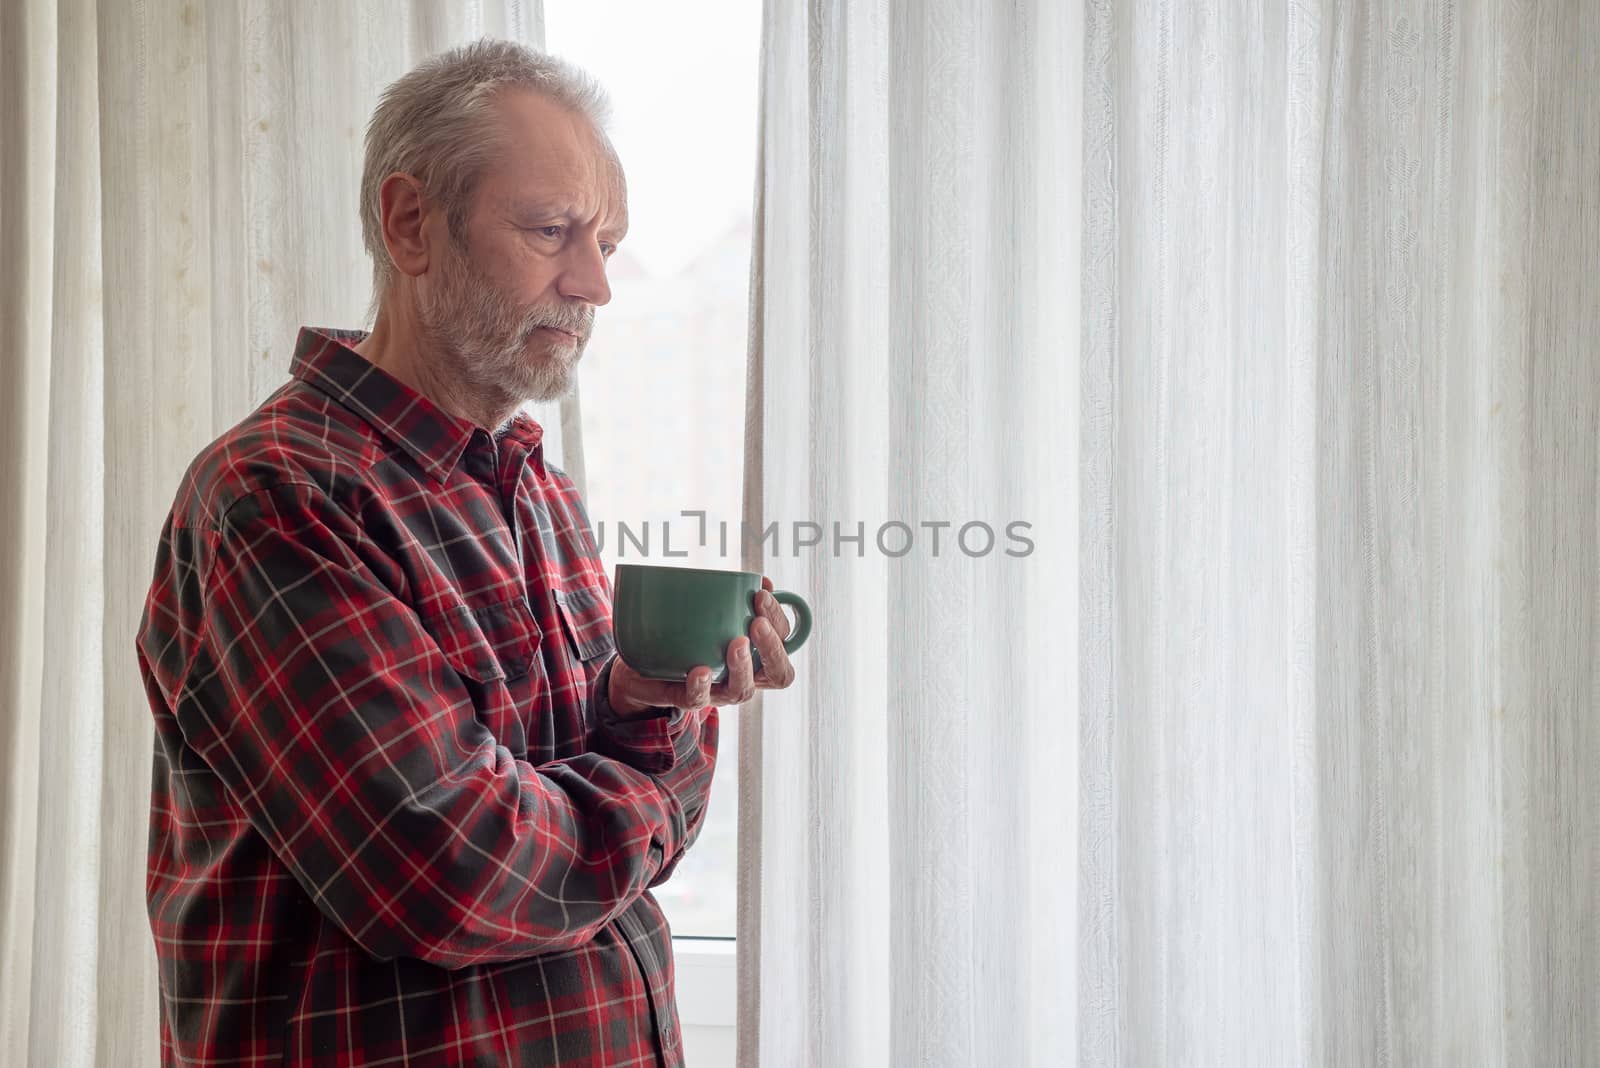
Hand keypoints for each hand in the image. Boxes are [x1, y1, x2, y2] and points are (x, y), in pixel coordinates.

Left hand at [607, 576, 799, 715]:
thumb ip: (737, 598)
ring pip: (742, 690)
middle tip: (758, 623)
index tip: (761, 594)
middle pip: (778, 675)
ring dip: (743, 666)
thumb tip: (760, 580)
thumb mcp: (714, 613)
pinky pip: (699, 699)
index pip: (784, 643)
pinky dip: (701, 685)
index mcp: (757, 655)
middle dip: (772, 648)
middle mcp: (744, 676)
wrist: (643, 665)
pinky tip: (700, 669)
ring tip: (737, 642)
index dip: (779, 621)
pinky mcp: (688, 698)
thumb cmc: (688, 635)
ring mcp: (718, 691)